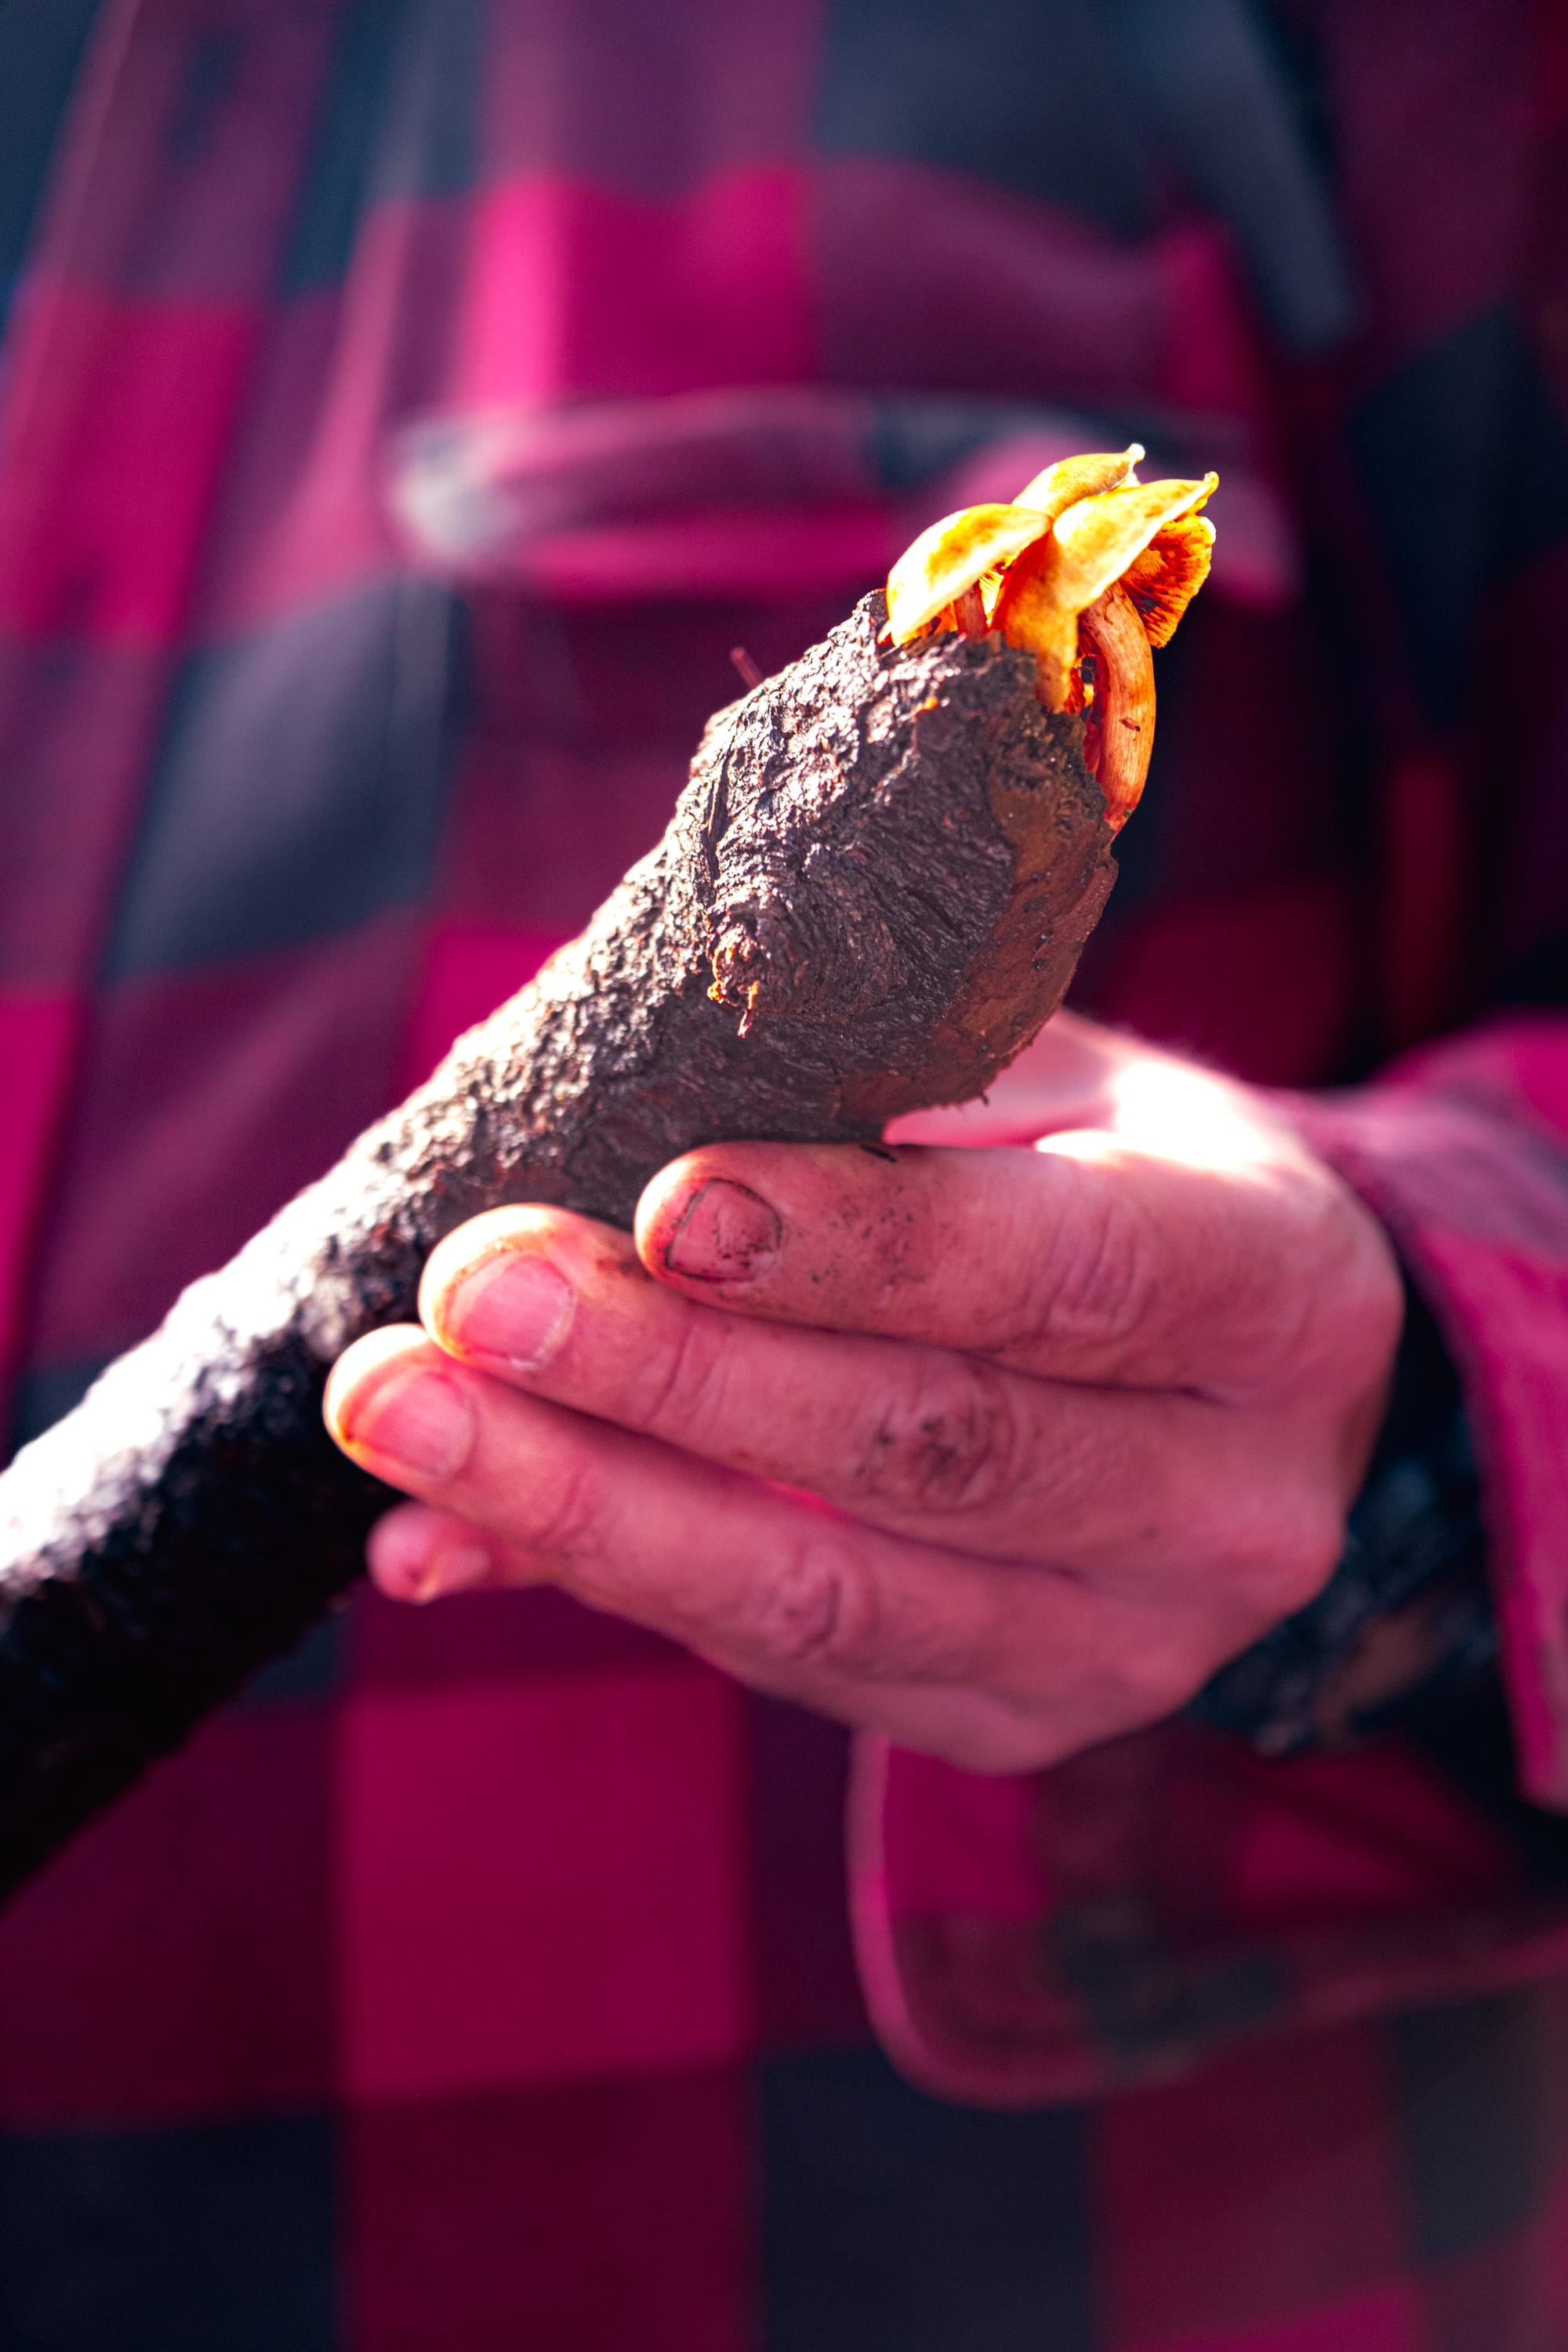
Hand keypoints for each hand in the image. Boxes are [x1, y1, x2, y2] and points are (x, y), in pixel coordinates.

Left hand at [323, 1013, 1403, 1771]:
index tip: (665, 1203)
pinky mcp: (1010, 1717)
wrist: (1242, 1391)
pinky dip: (599, 1585)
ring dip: (589, 1506)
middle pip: (933, 1446)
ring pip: (832, 1589)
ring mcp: (1126, 1641)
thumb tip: (616, 1139)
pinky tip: (437, 1538)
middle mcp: (1230, 1495)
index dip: (861, 1243)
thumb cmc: (1110, 1182)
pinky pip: (781, 1658)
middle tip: (474, 1295)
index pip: (1067, 1272)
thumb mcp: (1046, 1088)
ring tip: (401, 1412)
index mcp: (1273, 1287)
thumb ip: (870, 1098)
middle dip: (678, 1375)